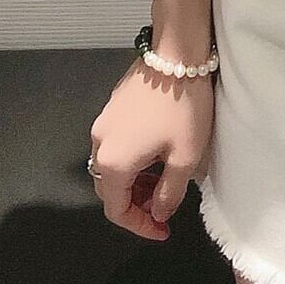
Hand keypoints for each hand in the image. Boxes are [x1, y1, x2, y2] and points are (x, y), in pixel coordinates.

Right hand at [87, 55, 213, 239]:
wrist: (176, 54)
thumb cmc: (183, 107)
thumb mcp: (185, 156)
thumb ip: (170, 192)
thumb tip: (158, 212)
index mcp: (114, 162)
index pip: (116, 210)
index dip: (139, 226)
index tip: (163, 229)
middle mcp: (99, 144)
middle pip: (109, 189)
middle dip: (135, 204)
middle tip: (163, 206)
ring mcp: (103, 123)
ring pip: (111, 166)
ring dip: (133, 181)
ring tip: (162, 180)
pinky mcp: (111, 107)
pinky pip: (115, 145)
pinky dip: (131, 159)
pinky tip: (155, 153)